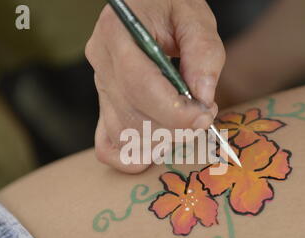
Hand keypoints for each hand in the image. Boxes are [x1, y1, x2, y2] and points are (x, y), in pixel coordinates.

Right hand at [86, 0, 224, 172]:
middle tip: (203, 113)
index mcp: (117, 32)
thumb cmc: (171, 7)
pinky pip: (107, 145)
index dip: (174, 111)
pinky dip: (132, 155)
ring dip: (162, 139)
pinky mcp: (105, 104)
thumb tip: (203, 98)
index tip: (204, 117)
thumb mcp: (194, 17)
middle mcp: (101, 62)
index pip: (139, 85)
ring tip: (185, 119)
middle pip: (133, 116)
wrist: (147, 6)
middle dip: (175, 127)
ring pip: (123, 134)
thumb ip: (203, 53)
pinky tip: (157, 145)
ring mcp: (99, 86)